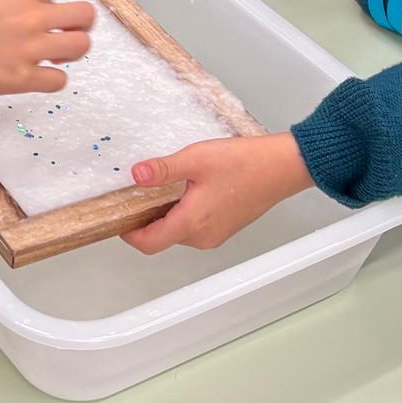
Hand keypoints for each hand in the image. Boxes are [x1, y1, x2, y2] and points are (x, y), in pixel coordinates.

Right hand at [0, 0, 93, 95]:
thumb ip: (6, 5)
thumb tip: (17, 17)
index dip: (42, 12)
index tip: (30, 23)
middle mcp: (31, 16)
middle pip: (83, 15)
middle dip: (81, 24)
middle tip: (70, 33)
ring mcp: (31, 47)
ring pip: (81, 45)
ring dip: (73, 51)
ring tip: (59, 56)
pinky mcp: (24, 77)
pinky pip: (59, 80)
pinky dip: (52, 80)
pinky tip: (40, 78)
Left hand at [123, 134, 311, 253]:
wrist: (282, 167)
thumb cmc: (245, 164)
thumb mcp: (196, 160)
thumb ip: (163, 169)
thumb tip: (136, 175)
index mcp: (191, 223)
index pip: (149, 243)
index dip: (129, 233)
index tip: (119, 216)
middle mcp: (203, 236)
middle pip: (162, 238)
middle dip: (147, 219)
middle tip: (140, 192)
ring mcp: (216, 234)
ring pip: (179, 232)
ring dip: (167, 214)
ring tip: (168, 185)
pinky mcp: (225, 227)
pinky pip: (195, 227)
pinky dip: (184, 213)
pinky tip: (189, 188)